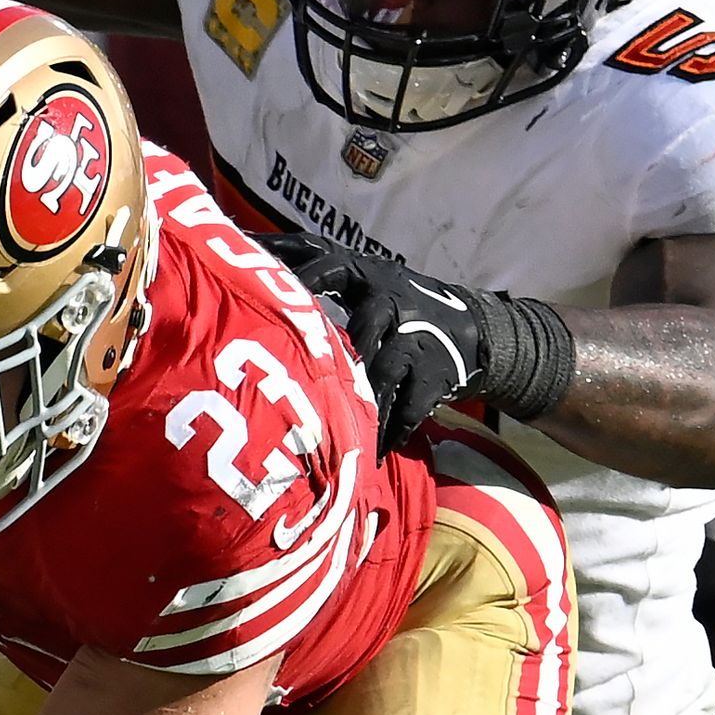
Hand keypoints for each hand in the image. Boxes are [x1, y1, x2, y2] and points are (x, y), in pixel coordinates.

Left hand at [267, 235, 571, 455]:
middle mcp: (391, 302)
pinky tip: (372, 453)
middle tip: (303, 359)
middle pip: (366, 318)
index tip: (252, 272)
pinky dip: (392, 430)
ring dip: (362, 394)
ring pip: (387, 368)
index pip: (325, 261)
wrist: (471, 331)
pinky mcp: (436, 375)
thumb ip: (315, 275)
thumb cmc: (393, 308)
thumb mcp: (361, 282)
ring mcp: (417, 339)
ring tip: (333, 420)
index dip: (293, 265)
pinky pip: (412, 407)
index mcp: (365, 276)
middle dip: (339, 337)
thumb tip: (244, 261)